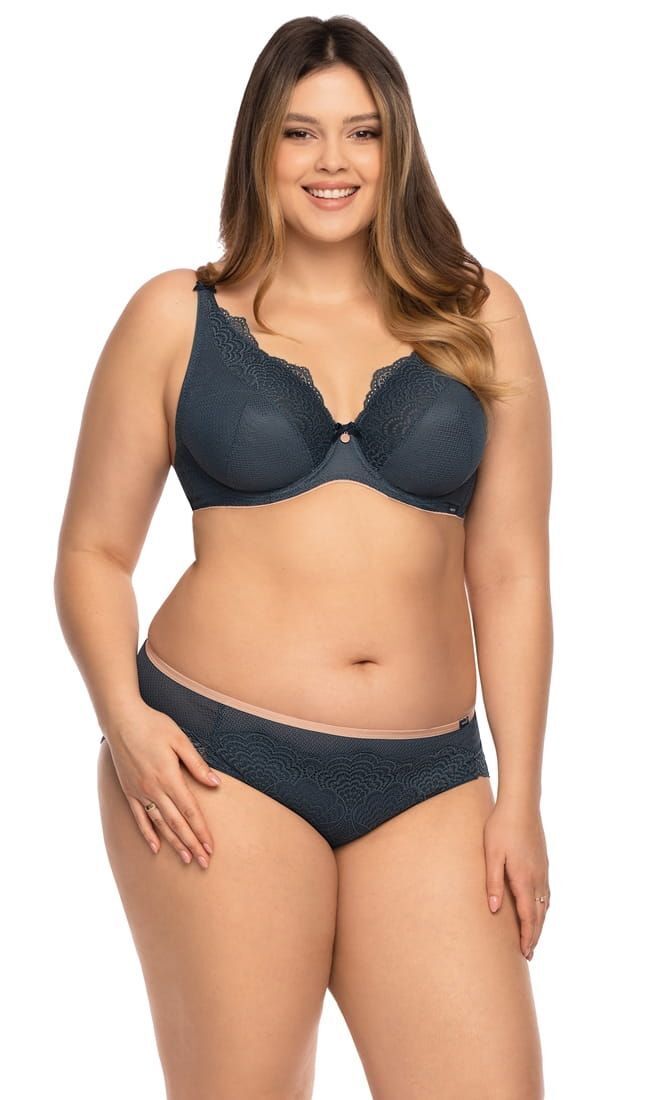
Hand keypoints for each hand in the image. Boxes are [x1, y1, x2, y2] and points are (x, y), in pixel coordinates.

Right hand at [102, 703, 221, 867]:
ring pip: (160, 825)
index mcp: (169, 777)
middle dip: (192, 844)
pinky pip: (139, 818)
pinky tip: (156, 847)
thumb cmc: (153, 725)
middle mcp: (154, 789)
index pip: (190, 811)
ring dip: (174, 844)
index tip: (211, 847)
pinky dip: (148, 834)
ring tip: (186, 860)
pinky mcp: (128, 791)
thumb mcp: (180, 739)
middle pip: (177, 824)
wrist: (120, 719)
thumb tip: (216, 784)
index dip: (201, 831)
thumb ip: (197, 764)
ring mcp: (139, 792)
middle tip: (204, 863)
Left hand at [483, 801, 550, 960]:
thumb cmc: (501, 827)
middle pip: (539, 915)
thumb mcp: (492, 855)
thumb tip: (495, 910)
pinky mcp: (543, 862)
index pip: (529, 917)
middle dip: (534, 935)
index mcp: (524, 878)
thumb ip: (494, 882)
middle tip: (528, 954)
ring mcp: (543, 870)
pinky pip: (546, 892)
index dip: (527, 936)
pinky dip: (543, 907)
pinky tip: (538, 908)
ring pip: (545, 904)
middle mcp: (538, 878)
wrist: (521, 804)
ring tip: (533, 936)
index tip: (525, 953)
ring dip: (539, 922)